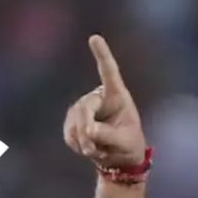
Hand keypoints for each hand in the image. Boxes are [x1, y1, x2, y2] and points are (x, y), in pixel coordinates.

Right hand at [63, 35, 146, 171]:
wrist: (119, 160)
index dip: (102, 55)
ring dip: (83, 142)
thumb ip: (108, 135)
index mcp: (117, 96)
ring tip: (97, 151)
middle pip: (85, 108)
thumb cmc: (128, 145)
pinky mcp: (73, 121)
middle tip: (90, 150)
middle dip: (86, 130)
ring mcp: (84, 108)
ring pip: (74, 122)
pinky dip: (76, 144)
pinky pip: (69, 133)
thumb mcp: (125, 142)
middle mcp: (99, 97)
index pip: (109, 73)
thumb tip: (88, 130)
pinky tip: (87, 149)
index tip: (95, 38)